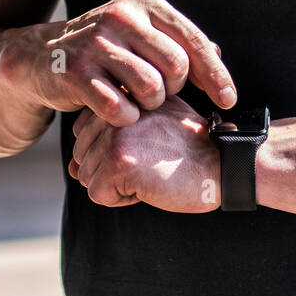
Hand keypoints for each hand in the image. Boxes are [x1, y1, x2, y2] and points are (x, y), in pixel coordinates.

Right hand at [1, 0, 236, 128]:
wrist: (41, 57)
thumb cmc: (102, 48)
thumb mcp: (139, 33)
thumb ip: (177, 41)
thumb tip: (217, 54)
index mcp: (143, 2)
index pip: (193, 41)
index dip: (216, 75)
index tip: (227, 100)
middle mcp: (121, 15)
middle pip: (176, 68)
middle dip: (173, 90)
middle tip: (155, 93)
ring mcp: (96, 43)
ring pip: (152, 90)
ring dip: (148, 105)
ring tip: (133, 99)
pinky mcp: (76, 72)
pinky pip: (121, 108)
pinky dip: (124, 117)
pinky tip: (116, 111)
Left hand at [69, 93, 220, 211]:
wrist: (224, 163)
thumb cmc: (191, 148)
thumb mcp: (150, 129)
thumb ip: (110, 139)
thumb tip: (71, 168)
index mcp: (121, 96)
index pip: (85, 134)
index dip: (113, 152)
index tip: (148, 148)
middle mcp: (114, 110)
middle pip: (82, 156)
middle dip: (113, 170)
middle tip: (153, 162)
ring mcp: (114, 135)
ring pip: (87, 177)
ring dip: (118, 185)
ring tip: (152, 171)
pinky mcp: (117, 161)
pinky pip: (99, 194)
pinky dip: (123, 199)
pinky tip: (151, 185)